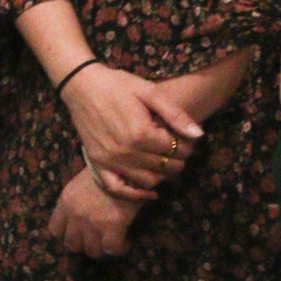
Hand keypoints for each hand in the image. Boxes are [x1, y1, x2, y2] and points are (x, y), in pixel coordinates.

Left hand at [48, 164, 145, 258]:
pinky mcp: (112, 225)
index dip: (67, 236)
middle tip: (97, 240)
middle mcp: (74, 215)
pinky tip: (125, 241)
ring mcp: (92, 222)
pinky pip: (111, 249)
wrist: (122, 165)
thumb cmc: (104, 172)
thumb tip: (80, 219)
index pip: (54, 231)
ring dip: (102, 249)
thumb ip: (75, 203)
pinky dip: (118, 249)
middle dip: (85, 245)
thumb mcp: (79, 185)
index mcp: (64, 203)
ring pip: (92, 251)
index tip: (79, 235)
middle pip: (72, 245)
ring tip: (112, 241)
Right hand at [62, 63, 200, 192]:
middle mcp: (126, 151)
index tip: (188, 141)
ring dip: (162, 176)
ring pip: (147, 181)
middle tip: (180, 152)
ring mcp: (110, 159)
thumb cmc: (118, 85)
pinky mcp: (97, 163)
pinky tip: (150, 192)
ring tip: (165, 164)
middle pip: (165, 167)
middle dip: (178, 161)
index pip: (177, 150)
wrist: (81, 85)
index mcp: (142, 133)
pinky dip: (135, 195)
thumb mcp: (150, 92)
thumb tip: (199, 135)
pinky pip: (117, 188)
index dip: (188, 146)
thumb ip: (175, 115)